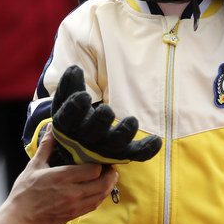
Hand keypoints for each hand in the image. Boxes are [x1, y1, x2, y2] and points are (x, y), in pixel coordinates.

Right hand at [6, 128, 117, 223]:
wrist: (19, 217)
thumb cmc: (25, 191)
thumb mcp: (35, 165)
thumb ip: (46, 145)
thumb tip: (51, 128)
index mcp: (63, 177)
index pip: (94, 170)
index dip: (101, 164)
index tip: (100, 159)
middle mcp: (72, 192)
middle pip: (103, 183)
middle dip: (111, 175)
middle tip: (110, 168)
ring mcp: (74, 206)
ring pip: (101, 196)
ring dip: (108, 186)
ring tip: (108, 178)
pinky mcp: (73, 215)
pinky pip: (93, 206)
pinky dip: (99, 197)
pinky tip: (97, 191)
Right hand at [46, 66, 161, 166]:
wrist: (78, 146)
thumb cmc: (74, 116)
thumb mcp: (66, 99)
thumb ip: (70, 85)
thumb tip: (75, 69)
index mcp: (69, 125)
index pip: (68, 118)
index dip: (74, 109)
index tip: (84, 96)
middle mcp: (86, 139)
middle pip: (92, 134)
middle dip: (100, 122)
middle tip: (107, 110)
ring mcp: (105, 148)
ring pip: (115, 145)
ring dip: (124, 134)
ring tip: (133, 120)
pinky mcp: (122, 153)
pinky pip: (135, 154)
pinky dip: (146, 150)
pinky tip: (157, 140)